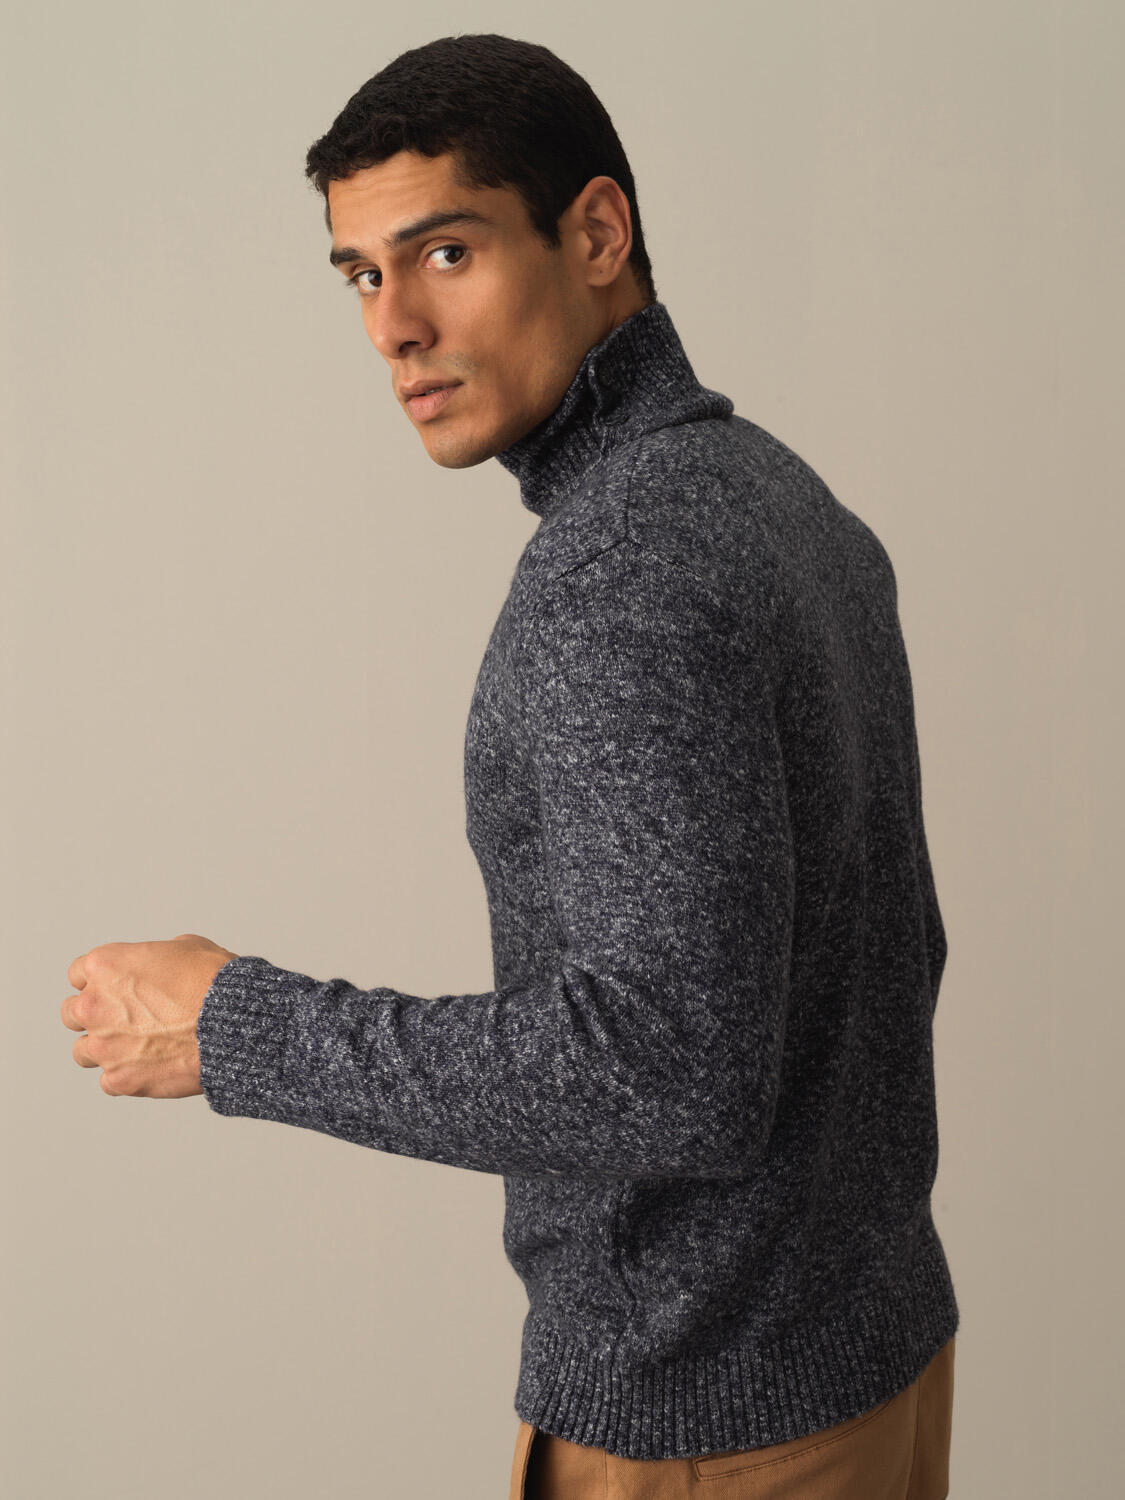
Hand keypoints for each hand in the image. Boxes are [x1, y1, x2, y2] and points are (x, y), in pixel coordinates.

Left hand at [61, 934, 239, 1097]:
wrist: (235, 1022)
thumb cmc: (216, 982)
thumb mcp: (187, 947)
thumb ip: (158, 956)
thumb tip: (162, 966)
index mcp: (105, 966)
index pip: (78, 974)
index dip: (102, 982)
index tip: (116, 990)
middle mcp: (94, 1004)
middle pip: (72, 1013)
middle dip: (95, 1015)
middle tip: (124, 1019)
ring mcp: (104, 1045)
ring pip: (83, 1051)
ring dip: (105, 1048)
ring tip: (137, 1047)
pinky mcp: (119, 1079)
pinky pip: (109, 1081)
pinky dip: (127, 1075)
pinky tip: (151, 1066)